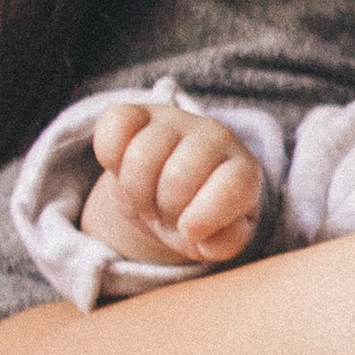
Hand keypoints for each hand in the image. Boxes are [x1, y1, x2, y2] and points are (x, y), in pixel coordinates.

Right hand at [84, 101, 262, 266]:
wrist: (171, 192)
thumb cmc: (200, 217)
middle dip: (165, 210)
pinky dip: (111, 158)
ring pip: (141, 156)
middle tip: (165, 216)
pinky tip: (123, 172)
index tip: (188, 230)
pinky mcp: (138, 112)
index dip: (201, 219)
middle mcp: (215, 137)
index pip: (230, 188)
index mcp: (243, 171)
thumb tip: (200, 230)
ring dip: (135, 193)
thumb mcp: (219, 240)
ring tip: (145, 201)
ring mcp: (176, 120)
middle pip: (178, 178)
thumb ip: (223, 243)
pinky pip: (116, 126)